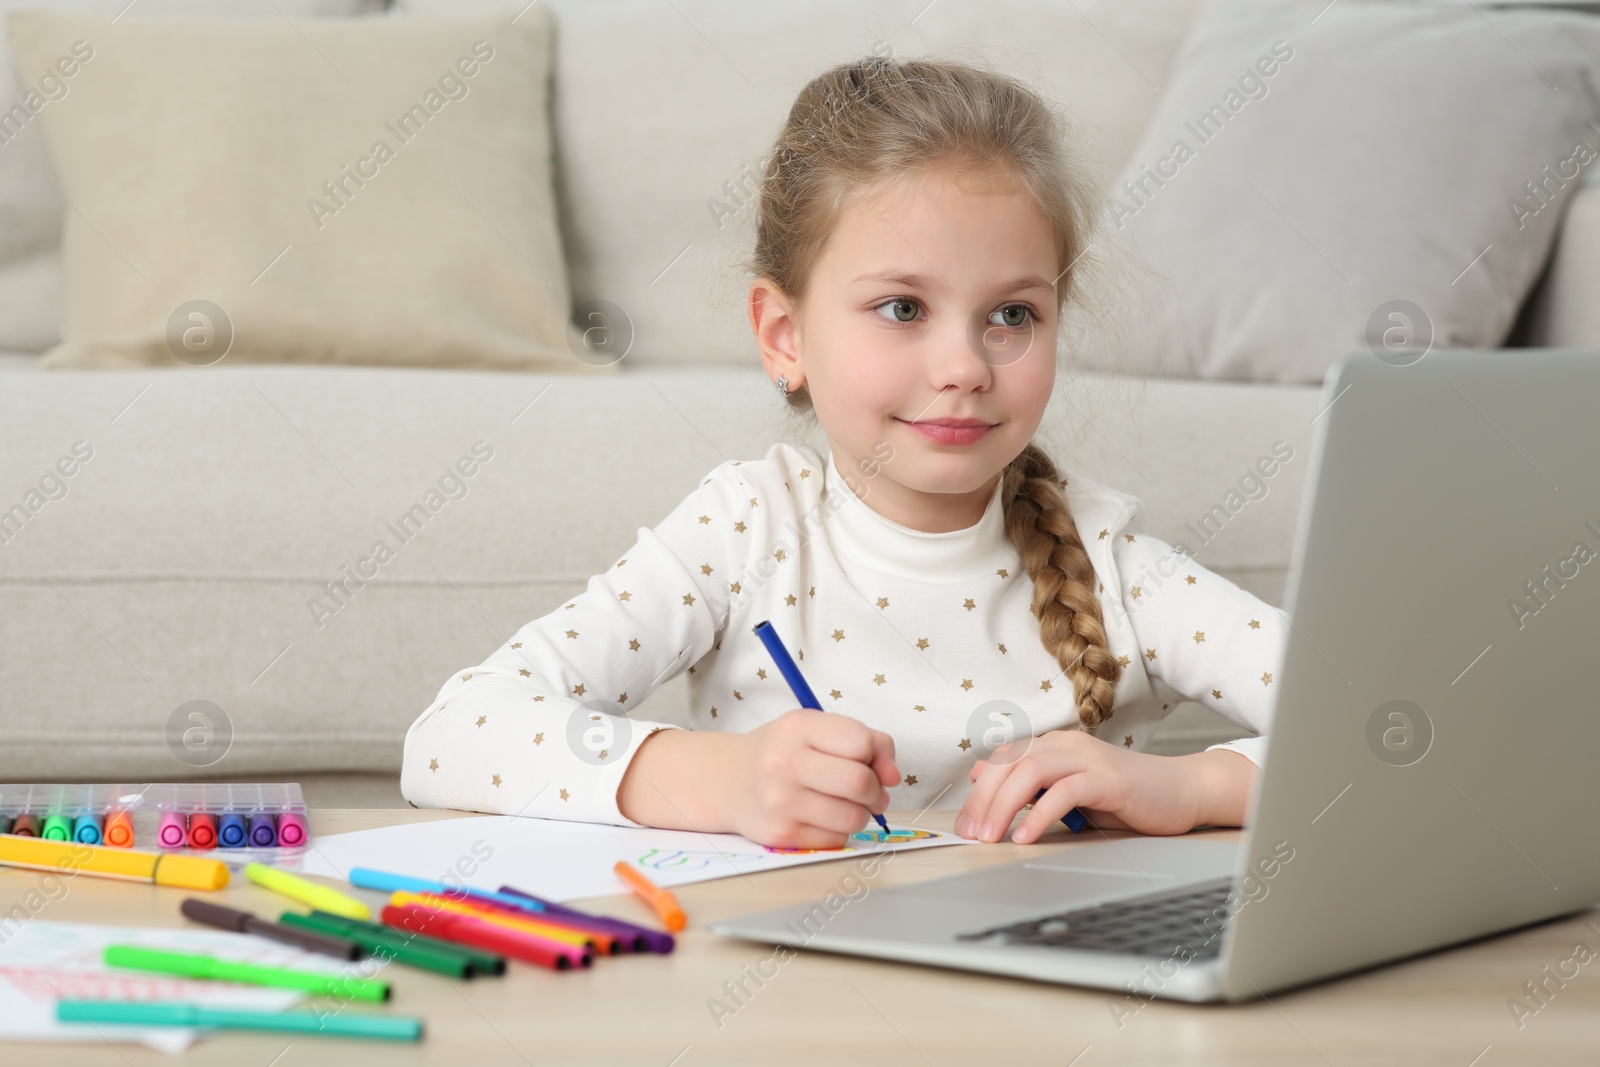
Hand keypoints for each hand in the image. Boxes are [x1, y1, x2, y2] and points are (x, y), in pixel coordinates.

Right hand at [722, 709, 898, 848]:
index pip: (861, 742)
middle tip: (867, 790)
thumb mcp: (818, 729)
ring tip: (847, 805)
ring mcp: (780, 801)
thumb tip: (893, 777)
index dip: (874, 755)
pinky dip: (840, 830)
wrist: (730, 781)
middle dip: (874, 789)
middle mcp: (784, 762)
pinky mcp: (780, 834)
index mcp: (798, 727)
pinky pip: (836, 839)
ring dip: (861, 814)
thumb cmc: (784, 751)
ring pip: (853, 817)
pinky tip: (824, 818)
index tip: (866, 761)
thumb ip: (868, 741)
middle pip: (859, 782)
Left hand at [956, 729, 1222, 842]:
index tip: (964, 825)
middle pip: (1010, 764)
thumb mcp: (1068, 790)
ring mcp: (1087, 758)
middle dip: (983, 800)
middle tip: (970, 834)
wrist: (1180, 791)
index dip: (978, 792)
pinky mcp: (1108, 779)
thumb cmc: (1124, 796)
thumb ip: (1031, 785)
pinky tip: (1025, 837)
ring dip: (1004, 806)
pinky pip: (1064, 792)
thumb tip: (984, 776)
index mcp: (1053, 745)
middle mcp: (1066, 745)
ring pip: (1031, 772)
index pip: (1003, 761)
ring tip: (990, 837)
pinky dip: (1040, 815)